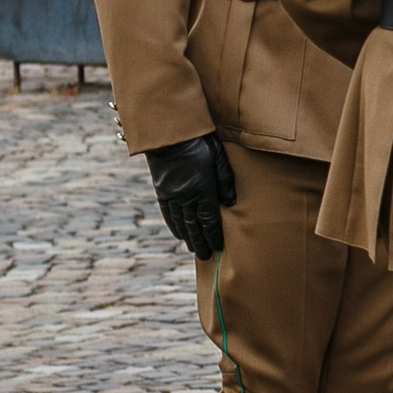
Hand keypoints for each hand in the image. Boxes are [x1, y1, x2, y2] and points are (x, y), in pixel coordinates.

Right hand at [145, 134, 235, 259]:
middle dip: (200, 242)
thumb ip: (226, 180)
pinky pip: (168, 213)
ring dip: (188, 237)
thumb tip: (231, 202)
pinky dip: (174, 225)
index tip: (218, 247)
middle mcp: (185, 196)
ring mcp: (171, 195)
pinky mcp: (161, 191)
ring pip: (180, 222)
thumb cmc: (200, 143)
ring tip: (193, 249)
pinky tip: (178, 233)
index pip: (209, 219)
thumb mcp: (219, 158)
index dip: (213, 234)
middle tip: (205, 256)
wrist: (169, 135)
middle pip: (194, 225)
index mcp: (202, 189)